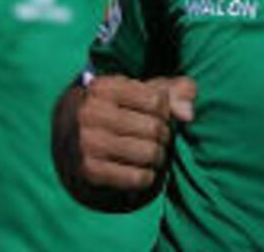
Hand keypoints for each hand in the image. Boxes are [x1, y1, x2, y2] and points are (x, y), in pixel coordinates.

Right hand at [75, 75, 195, 191]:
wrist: (76, 137)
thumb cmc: (122, 108)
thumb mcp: (144, 90)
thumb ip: (176, 91)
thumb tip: (187, 115)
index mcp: (104, 87)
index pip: (157, 101)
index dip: (165, 111)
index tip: (156, 114)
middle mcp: (90, 112)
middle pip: (153, 128)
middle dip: (163, 135)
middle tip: (156, 137)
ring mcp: (88, 142)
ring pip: (148, 153)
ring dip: (158, 156)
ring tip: (152, 152)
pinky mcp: (90, 170)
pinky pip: (138, 178)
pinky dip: (148, 176)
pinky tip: (142, 169)